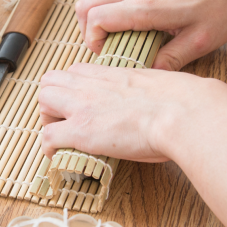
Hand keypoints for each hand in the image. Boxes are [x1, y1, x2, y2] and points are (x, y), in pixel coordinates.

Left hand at [38, 63, 226, 161]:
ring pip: (42, 103)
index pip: (74, 71)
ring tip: (62, 136)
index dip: (71, 87)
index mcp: (110, 74)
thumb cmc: (183, 102)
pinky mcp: (80, 131)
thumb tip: (151, 102)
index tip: (79, 103)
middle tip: (64, 120)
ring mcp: (82, 107)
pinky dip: (48, 147)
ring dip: (48, 119)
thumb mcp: (157, 86)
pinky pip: (47, 137)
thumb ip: (143, 90)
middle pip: (49, 82)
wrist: (184, 113)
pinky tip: (59, 156)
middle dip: (52, 101)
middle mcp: (91, 86)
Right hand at [75, 0, 226, 70]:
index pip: (97, 18)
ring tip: (110, 31)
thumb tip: (146, 73)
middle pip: (86, 4)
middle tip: (104, 45)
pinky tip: (122, 15)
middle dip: (87, 29)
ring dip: (93, 14)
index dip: (92, 40)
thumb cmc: (221, 9)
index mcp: (149, 6)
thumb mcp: (199, 43)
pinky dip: (104, 1)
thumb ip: (169, 60)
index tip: (106, 52)